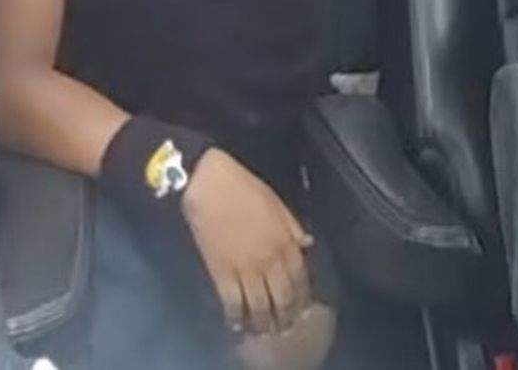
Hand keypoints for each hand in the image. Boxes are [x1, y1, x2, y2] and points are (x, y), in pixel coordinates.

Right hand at [181, 148, 313, 334]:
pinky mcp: (220, 273)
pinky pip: (231, 302)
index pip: (300, 277)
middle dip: (286, 315)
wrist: (210, 186)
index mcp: (286, 242)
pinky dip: (236, 316)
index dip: (303, 296)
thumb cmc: (246, 189)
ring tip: (266, 330)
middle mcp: (269, 260)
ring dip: (264, 322)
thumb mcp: (279, 205)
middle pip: (282, 297)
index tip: (304, 307)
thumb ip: (294, 228)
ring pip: (259, 306)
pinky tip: (238, 324)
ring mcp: (244, 269)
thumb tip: (307, 246)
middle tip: (286, 327)